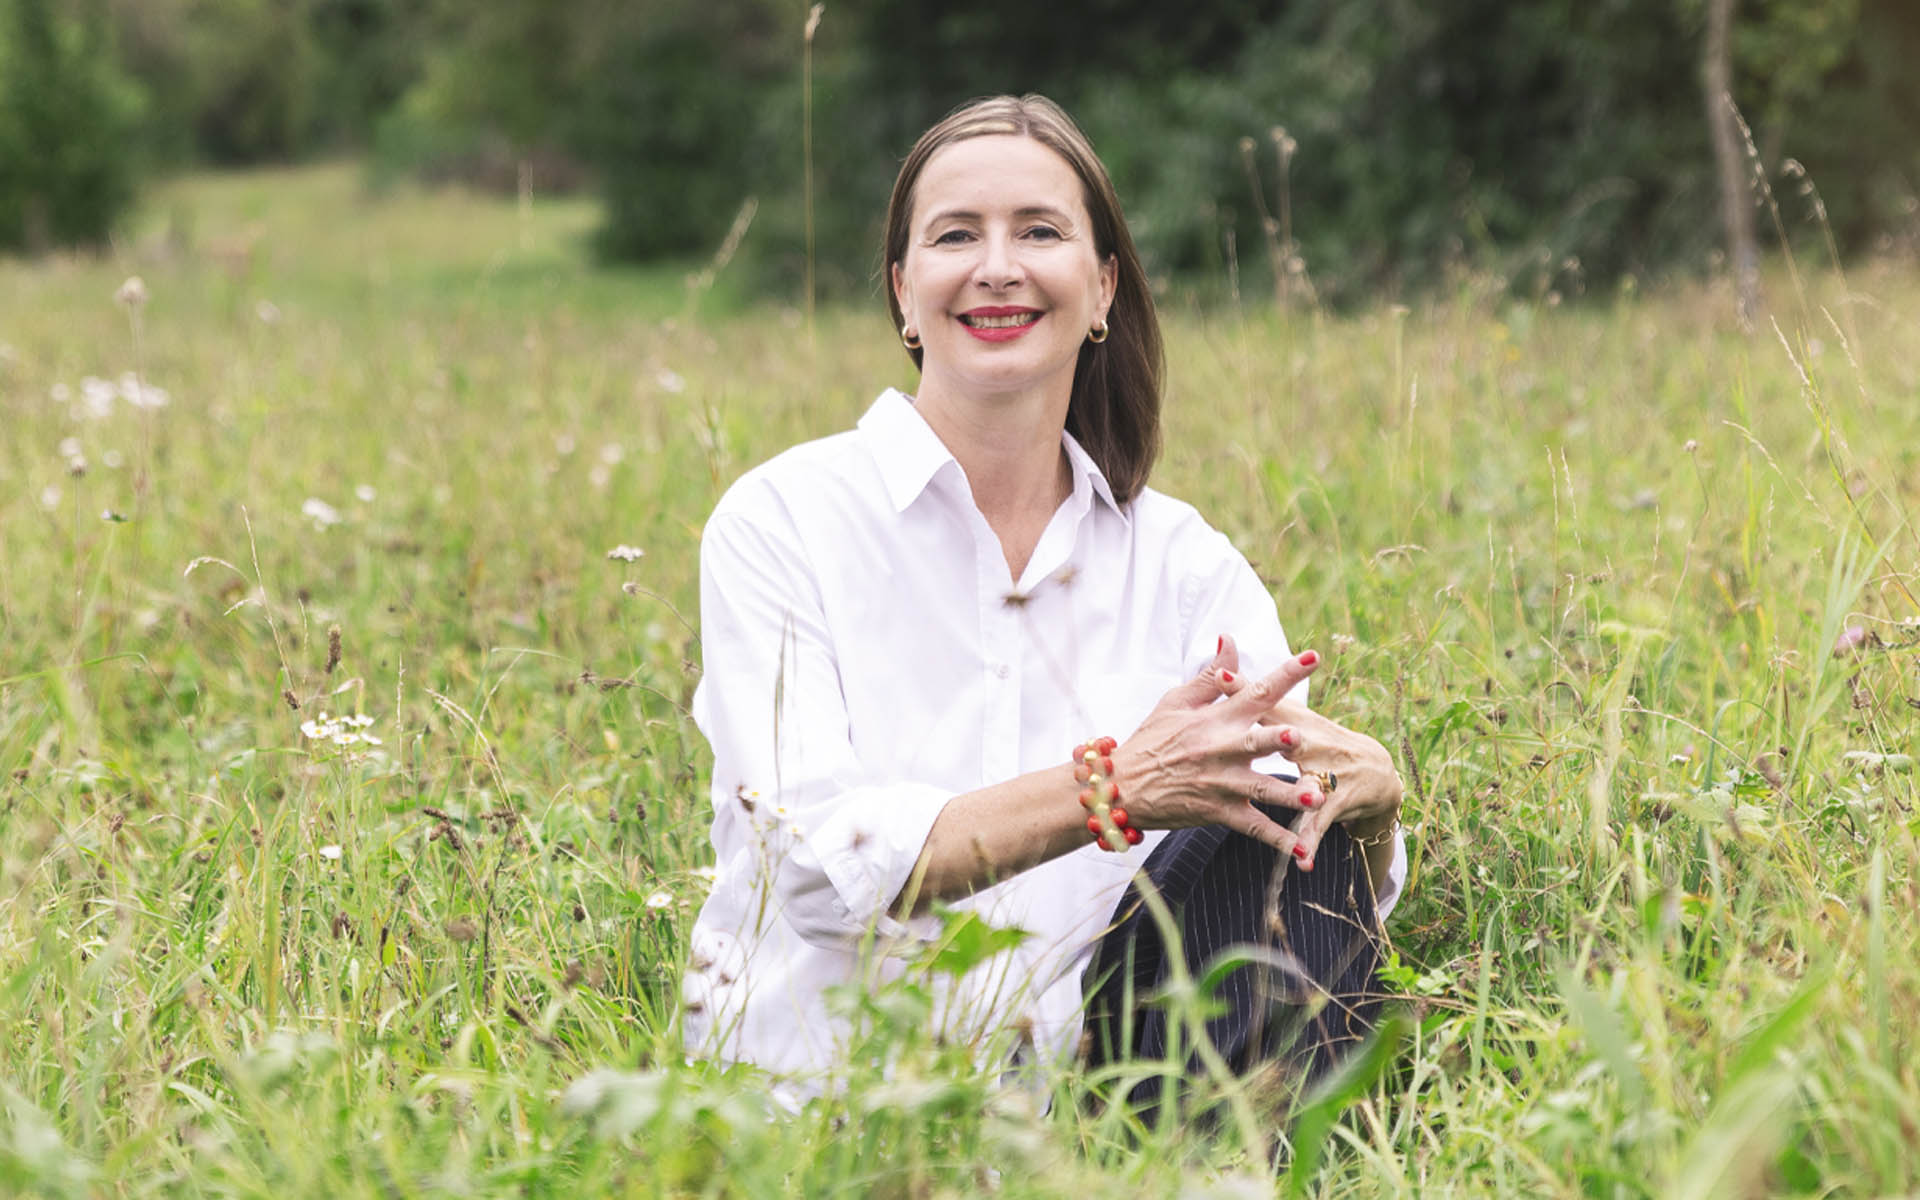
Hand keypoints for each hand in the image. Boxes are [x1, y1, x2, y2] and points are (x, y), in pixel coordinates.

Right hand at [1105, 637, 1321, 856]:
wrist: (1121, 786)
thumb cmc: (1152, 740)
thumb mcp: (1177, 701)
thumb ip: (1212, 674)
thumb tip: (1231, 639)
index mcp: (1217, 718)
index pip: (1256, 690)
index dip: (1285, 674)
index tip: (1313, 658)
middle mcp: (1222, 749)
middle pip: (1257, 741)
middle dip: (1279, 739)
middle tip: (1300, 738)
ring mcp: (1222, 783)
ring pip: (1262, 788)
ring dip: (1289, 794)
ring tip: (1316, 796)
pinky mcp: (1218, 812)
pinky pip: (1253, 827)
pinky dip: (1278, 840)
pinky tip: (1301, 852)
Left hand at [1216, 636, 1403, 870]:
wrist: (1375, 772)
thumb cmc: (1319, 741)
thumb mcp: (1290, 717)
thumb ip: (1252, 691)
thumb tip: (1220, 655)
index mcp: (1293, 721)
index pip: (1264, 700)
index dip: (1241, 688)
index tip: (1217, 674)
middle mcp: (1312, 743)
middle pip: (1288, 736)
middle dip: (1271, 733)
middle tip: (1249, 734)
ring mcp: (1326, 774)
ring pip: (1309, 786)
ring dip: (1300, 796)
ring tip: (1296, 803)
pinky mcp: (1334, 805)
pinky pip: (1319, 827)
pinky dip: (1308, 845)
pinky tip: (1302, 864)